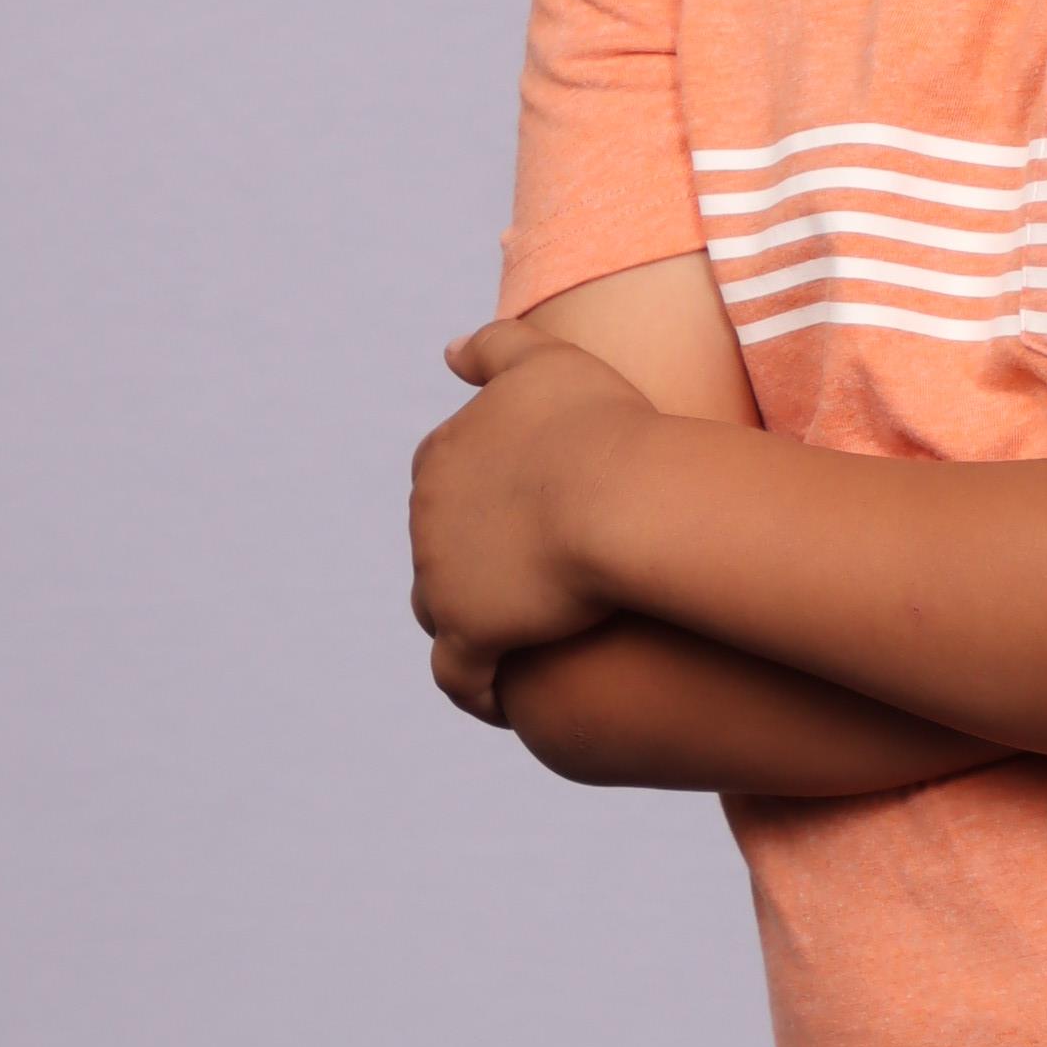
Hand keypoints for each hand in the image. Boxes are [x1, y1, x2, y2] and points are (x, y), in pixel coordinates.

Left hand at [411, 324, 648, 717]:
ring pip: (442, 611)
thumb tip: (447, 352)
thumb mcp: (545, 361)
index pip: (445, 485)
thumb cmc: (599, 425)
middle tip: (533, 580)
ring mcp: (441, 579)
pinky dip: (476, 689)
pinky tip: (504, 700)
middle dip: (474, 563)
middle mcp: (426, 518)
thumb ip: (494, 346)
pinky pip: (460, 677)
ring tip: (517, 640)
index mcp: (440, 455)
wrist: (620, 498)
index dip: (483, 503)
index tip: (523, 519)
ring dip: (470, 624)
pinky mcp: (470, 633)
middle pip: (441, 549)